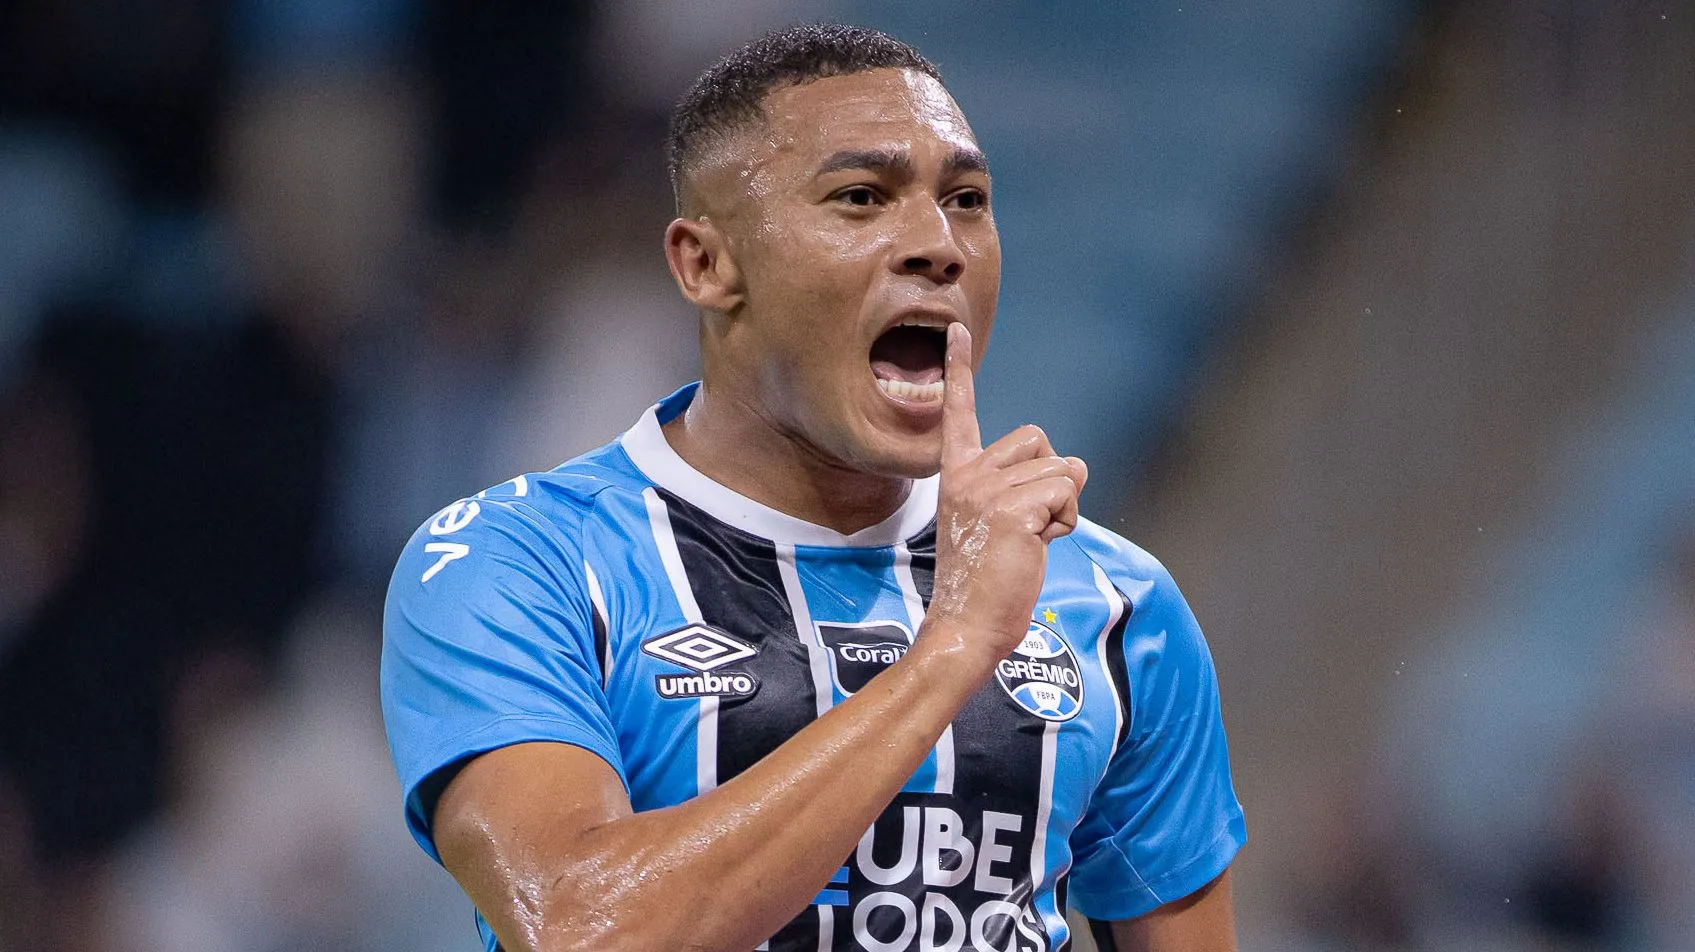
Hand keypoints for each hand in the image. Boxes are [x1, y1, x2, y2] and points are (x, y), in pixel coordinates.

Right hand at [925, 322, 1087, 666]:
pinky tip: (1036, 548)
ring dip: (1062, 508)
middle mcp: (968, 473)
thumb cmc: (985, 582)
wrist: (967, 626)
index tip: (954, 332)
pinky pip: (1067, 494)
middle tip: (1026, 525)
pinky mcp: (1012, 509)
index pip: (959, 411)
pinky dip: (1065, 522)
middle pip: (1039, 441)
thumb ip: (1017, 490)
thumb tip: (1071, 470)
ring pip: (1062, 470)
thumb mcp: (994, 524)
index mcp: (957, 473)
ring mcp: (987, 489)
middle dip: (1051, 479)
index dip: (958, 369)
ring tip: (1028, 542)